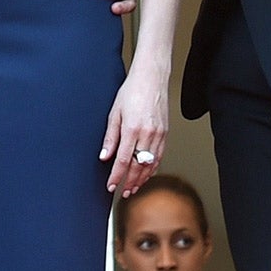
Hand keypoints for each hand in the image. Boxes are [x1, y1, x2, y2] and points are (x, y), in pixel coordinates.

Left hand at [100, 64, 168, 194]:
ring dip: (142, 178)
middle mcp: (148, 134)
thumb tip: (104, 156)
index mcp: (132, 129)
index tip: (111, 186)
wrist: (152, 79)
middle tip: (123, 192)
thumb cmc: (132, 91)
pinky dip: (152, 167)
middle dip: (130, 182)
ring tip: (134, 187)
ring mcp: (159, 134)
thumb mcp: (114, 113)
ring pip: (151, 164)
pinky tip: (147, 173)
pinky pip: (159, 156)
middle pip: (138, 166)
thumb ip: (110, 137)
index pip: (123, 160)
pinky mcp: (166, 133)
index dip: (117, 176)